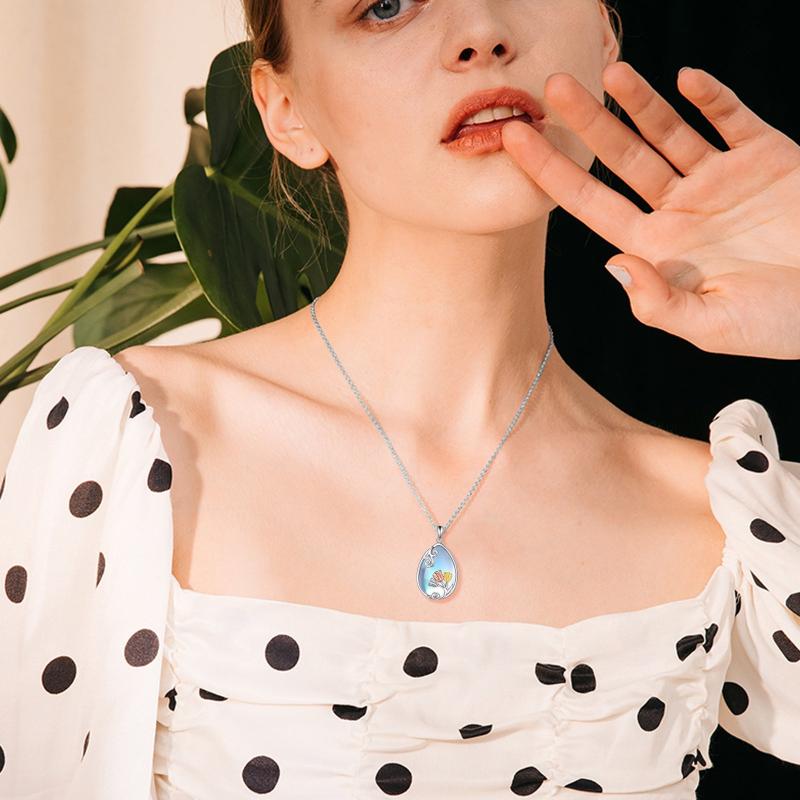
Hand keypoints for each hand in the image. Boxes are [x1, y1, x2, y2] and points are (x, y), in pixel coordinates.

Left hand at [501, 61, 799, 359]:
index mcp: (659, 248)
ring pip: (669, 132)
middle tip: (552, 85)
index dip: (551, 172)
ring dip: (639, 101)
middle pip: (621, 159)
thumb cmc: (783, 325)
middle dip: (586, 123)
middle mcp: (681, 209)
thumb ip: (659, 302)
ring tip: (609, 72)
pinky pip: (732, 118)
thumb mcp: (714, 326)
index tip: (515, 140)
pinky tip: (684, 80)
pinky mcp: (768, 156)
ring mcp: (722, 180)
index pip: (591, 204)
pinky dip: (711, 97)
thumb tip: (612, 263)